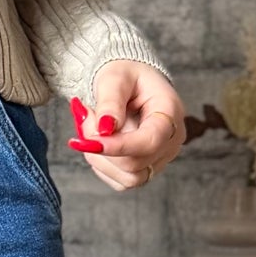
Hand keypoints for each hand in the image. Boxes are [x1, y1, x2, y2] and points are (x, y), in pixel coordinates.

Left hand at [66, 60, 185, 189]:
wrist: (127, 81)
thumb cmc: (125, 74)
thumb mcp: (114, 78)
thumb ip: (110, 102)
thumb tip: (105, 129)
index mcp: (170, 112)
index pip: (150, 141)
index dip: (119, 146)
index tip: (89, 141)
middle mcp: (171, 141)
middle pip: (135, 163)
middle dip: (101, 146)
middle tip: (84, 116)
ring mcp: (160, 158)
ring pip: (128, 178)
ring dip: (99, 158)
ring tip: (91, 126)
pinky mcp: (145, 169)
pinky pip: (121, 181)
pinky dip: (102, 165)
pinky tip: (98, 141)